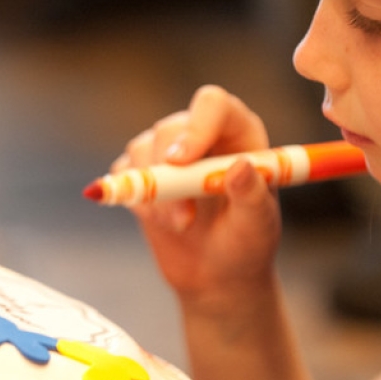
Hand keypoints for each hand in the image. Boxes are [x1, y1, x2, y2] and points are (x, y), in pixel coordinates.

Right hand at [116, 85, 281, 311]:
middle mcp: (201, 133)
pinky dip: (134, 199)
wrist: (219, 273)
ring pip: (142, 149)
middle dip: (167, 173)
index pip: (213, 105)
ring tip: (181, 226)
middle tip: (183, 219)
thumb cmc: (247, 244)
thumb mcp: (257, 225)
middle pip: (169, 128)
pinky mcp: (141, 173)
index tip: (181, 161)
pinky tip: (160, 222)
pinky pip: (123, 173)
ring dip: (154, 194)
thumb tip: (240, 167)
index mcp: (238, 133)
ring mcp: (167, 151)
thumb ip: (252, 196)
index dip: (195, 127)